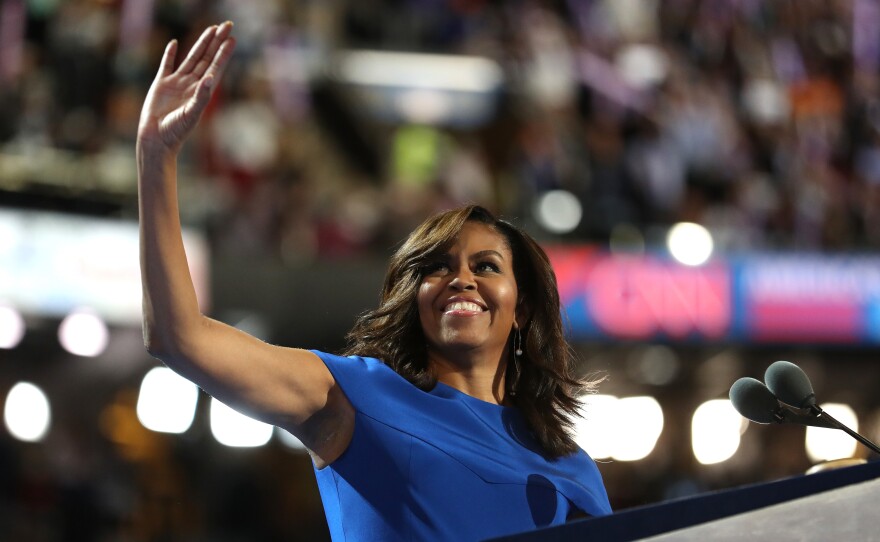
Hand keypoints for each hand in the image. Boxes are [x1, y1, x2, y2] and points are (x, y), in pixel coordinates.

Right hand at [138, 22, 235, 153]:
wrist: (156, 139)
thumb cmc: (176, 130)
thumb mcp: (192, 114)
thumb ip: (202, 96)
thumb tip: (211, 77)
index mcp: (202, 91)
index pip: (215, 67)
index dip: (223, 53)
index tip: (232, 39)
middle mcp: (192, 85)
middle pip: (206, 58)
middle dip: (216, 42)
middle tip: (227, 25)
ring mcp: (177, 83)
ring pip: (191, 58)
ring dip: (201, 43)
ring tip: (211, 29)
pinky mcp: (161, 84)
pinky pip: (167, 64)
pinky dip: (170, 54)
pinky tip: (175, 43)